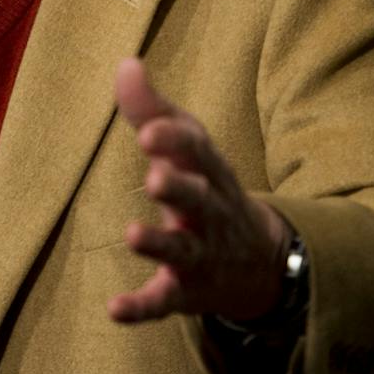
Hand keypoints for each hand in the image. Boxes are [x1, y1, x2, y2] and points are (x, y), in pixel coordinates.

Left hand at [107, 59, 288, 324]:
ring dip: (159, 243)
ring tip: (131, 236)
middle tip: (154, 177)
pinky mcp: (186, 290)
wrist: (259, 262)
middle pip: (199, 199)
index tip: (147, 130)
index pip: (198, 151)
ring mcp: (201, 254)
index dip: (174, 139)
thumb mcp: (188, 148)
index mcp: (209, 173)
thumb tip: (125, 63)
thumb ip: (153, 110)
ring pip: (183, 249)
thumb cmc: (206, 187)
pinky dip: (142, 307)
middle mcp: (210, 213)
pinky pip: (165, 301)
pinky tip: (114, 310)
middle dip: (179, 188)